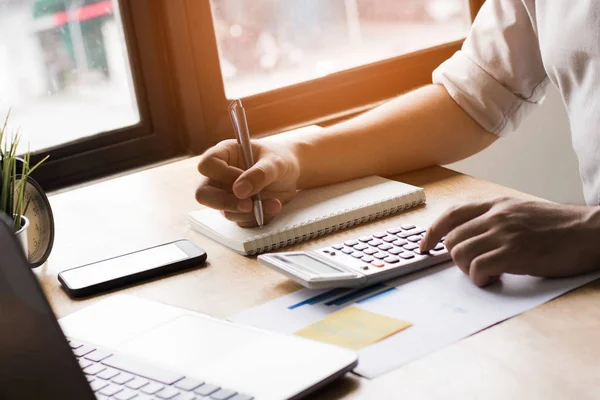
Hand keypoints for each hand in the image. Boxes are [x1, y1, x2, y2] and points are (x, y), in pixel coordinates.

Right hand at [195, 138, 299, 226]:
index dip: (222, 174)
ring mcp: (226, 195)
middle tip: (249, 206)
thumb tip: (239, 191)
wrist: (291, 175)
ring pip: (225, 211)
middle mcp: (219, 176)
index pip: (207, 165)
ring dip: (250, 212)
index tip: (242, 178)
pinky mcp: (236, 210)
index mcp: (224, 154)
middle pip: (203, 194)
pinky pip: (240, 220)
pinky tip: (273, 207)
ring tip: (275, 203)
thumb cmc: (280, 160)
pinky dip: (257, 218)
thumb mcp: (275, 163)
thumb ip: (258, 174)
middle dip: (226, 203)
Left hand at [420, 197, 599, 286]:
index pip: (451, 214)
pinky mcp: (515, 253)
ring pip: (460, 254)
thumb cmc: (559, 228)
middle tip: (476, 267)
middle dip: (457, 258)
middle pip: (452, 239)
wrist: (591, 232)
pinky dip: (481, 279)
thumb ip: (495, 221)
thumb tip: (472, 240)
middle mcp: (496, 216)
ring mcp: (504, 233)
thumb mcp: (521, 213)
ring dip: (468, 270)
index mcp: (496, 205)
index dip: (432, 232)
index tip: (424, 246)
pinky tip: (495, 279)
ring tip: (488, 273)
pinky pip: (479, 268)